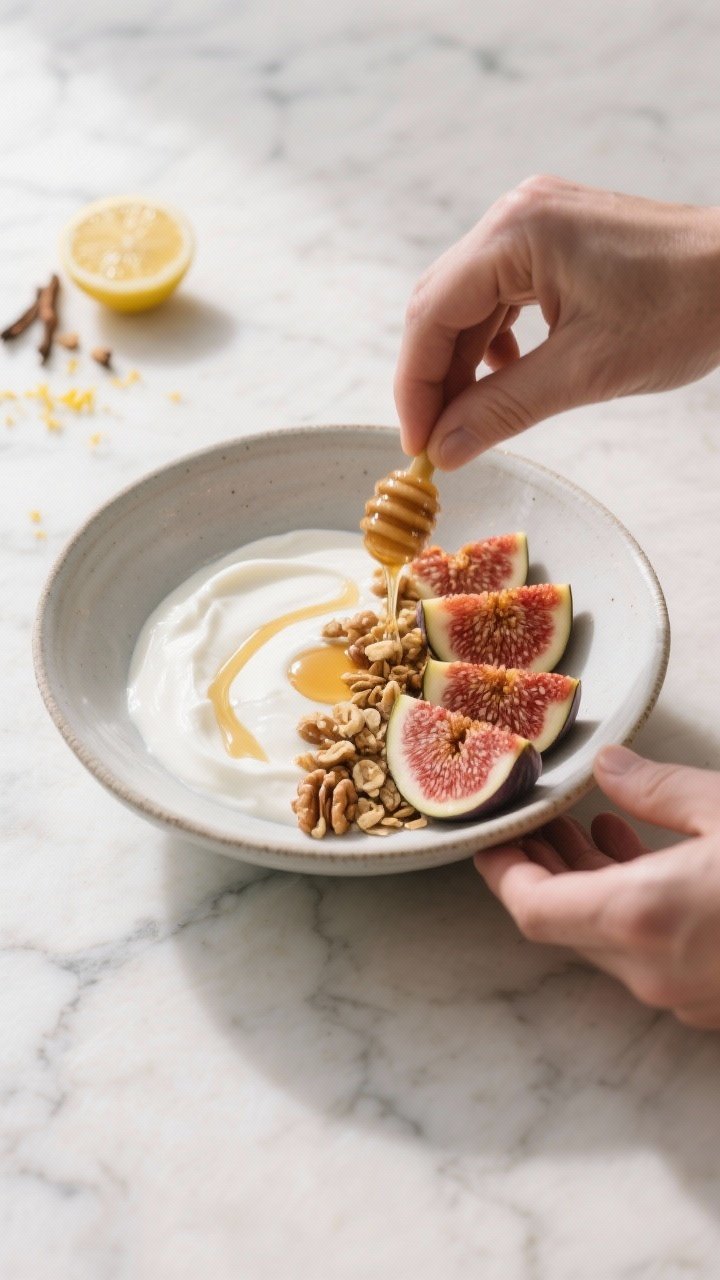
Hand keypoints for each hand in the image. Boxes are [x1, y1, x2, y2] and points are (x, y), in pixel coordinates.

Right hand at [395, 175, 719, 468]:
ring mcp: (534, 224)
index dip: (416, 385)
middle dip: (433, 378)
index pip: (431, 313)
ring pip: (468, 304)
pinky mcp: (554, 241)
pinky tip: (506, 377)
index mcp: (515, 233)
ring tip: (468, 421)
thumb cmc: (685, 307)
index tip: (418, 443)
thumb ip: (503, 409)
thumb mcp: (587, 371)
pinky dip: (494, 344)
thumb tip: (446, 449)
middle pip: (441, 305)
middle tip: (435, 441)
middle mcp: (514, 217)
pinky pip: (500, 295)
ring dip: (463, 365)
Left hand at [474, 745, 719, 1028]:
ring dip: (592, 886)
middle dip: (546, 869)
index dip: (502, 873)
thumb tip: (610, 767)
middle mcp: (652, 969)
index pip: (534, 907)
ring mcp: (684, 994)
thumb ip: (658, 789)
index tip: (490, 841)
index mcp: (641, 917)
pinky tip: (645, 862)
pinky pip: (651, 955)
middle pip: (566, 923)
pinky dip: (634, 910)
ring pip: (612, 940)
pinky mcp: (713, 1001)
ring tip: (589, 831)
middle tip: (538, 824)